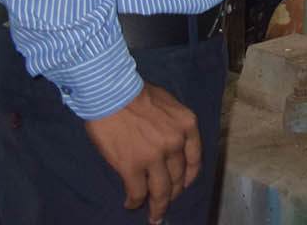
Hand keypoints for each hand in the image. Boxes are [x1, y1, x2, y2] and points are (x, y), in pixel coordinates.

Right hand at [82, 83, 201, 222]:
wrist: (112, 93)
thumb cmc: (136, 94)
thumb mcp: (168, 104)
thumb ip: (173, 125)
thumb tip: (169, 142)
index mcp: (187, 126)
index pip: (195, 158)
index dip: (189, 176)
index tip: (184, 185)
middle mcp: (175, 143)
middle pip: (178, 177)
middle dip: (172, 194)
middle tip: (166, 204)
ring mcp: (155, 157)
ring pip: (161, 191)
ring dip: (157, 206)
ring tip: (154, 216)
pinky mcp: (132, 167)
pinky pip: (138, 192)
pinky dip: (135, 202)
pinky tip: (131, 205)